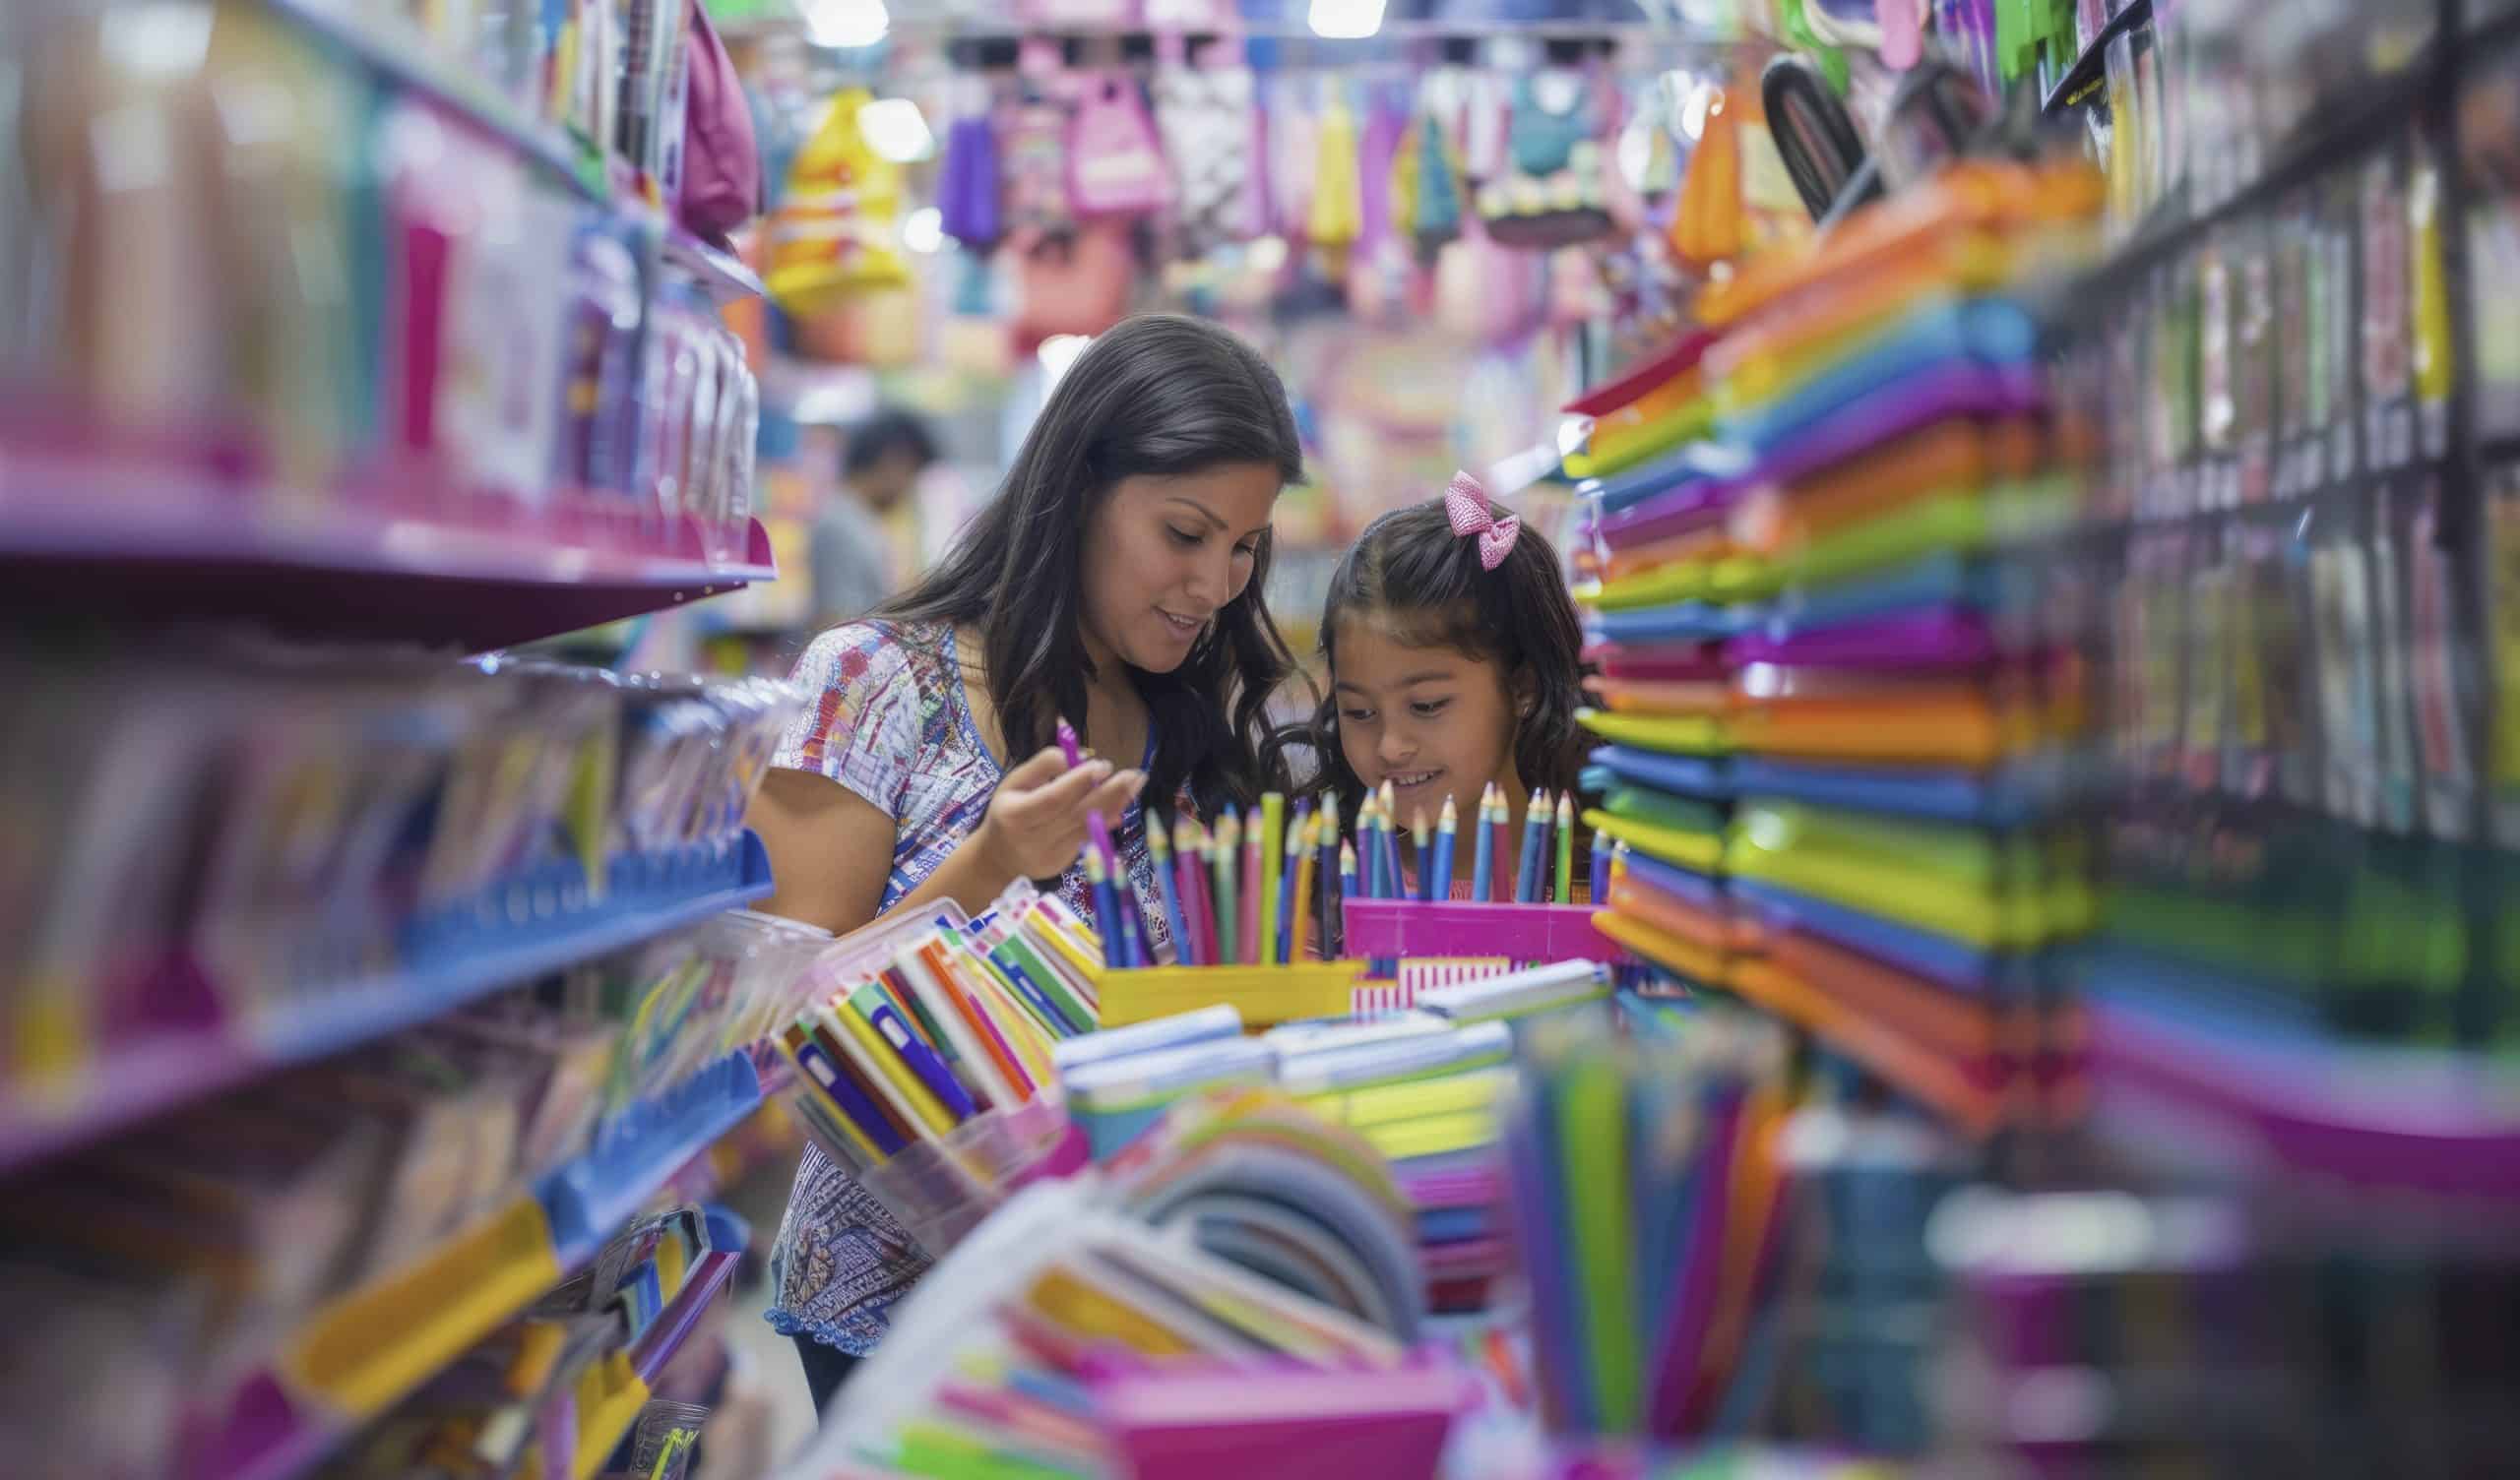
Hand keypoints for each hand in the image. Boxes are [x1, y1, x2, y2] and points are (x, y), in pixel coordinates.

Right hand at [975, 746, 1145, 881]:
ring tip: (1136, 784)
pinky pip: (1090, 839)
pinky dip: (1107, 821)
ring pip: (1088, 827)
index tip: (1103, 765)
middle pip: (1077, 814)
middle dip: (1109, 792)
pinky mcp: (1064, 864)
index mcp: (1016, 814)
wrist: (998, 859)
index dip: (1080, 781)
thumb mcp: (1015, 782)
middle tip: (1133, 774)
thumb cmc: (1008, 811)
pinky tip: (1122, 805)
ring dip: (1116, 804)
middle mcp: (1034, 838)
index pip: (1053, 798)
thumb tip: (1081, 757)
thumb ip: (1044, 764)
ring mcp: (1050, 854)